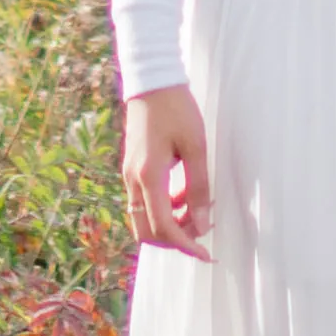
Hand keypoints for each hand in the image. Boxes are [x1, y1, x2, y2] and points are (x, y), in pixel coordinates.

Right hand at [120, 82, 210, 258]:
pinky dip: (164, 208)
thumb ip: (198, 187)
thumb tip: (202, 223)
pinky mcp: (132, 169)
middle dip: (175, 239)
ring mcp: (129, 175)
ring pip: (144, 218)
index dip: (185, 245)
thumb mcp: (196, 147)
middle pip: (147, 231)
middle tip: (202, 231)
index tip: (206, 254)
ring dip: (170, 223)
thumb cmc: (177, 110)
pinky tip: (184, 194)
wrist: (152, 82)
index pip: (163, 227)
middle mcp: (133, 180)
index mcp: (148, 176)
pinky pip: (144, 202)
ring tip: (198, 209)